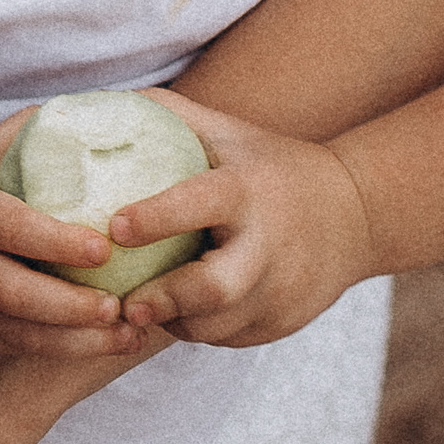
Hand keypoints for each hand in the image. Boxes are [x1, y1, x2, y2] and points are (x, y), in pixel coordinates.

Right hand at [0, 112, 135, 350]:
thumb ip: (35, 132)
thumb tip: (107, 108)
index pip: (11, 225)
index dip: (57, 240)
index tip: (104, 248)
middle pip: (12, 291)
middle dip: (69, 306)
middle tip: (119, 306)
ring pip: (16, 331)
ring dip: (75, 341)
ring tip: (128, 334)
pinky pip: (14, 348)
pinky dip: (61, 351)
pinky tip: (105, 345)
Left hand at [114, 92, 381, 344]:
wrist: (356, 215)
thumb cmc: (267, 165)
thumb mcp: (226, 132)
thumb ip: (163, 115)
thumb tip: (87, 105)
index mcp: (248, 190)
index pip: (202, 203)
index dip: (158, 217)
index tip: (116, 226)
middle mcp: (269, 244)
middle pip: (217, 288)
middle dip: (165, 299)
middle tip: (124, 303)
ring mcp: (281, 290)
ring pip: (217, 324)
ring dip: (172, 320)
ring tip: (139, 306)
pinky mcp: (283, 322)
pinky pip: (228, 337)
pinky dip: (196, 329)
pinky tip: (175, 312)